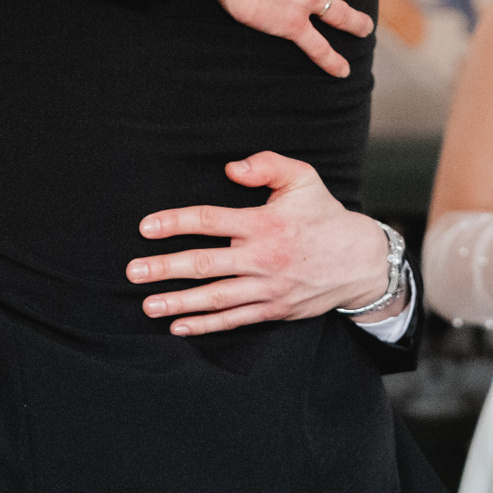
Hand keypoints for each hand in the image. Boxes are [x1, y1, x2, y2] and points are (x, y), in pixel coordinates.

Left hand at [127, 151, 400, 335]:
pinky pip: (234, 319)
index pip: (211, 221)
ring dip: (179, 302)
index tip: (146, 227)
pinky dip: (206, 325)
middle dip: (165, 268)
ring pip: (216, 297)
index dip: (176, 223)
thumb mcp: (303, 178)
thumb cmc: (324, 215)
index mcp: (264, 223)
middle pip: (205, 264)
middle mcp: (263, 257)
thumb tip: (231, 169)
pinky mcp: (274, 309)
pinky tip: (179, 326)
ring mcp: (268, 287)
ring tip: (148, 304)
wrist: (360, 260)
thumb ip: (267, 165)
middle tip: (133, 272)